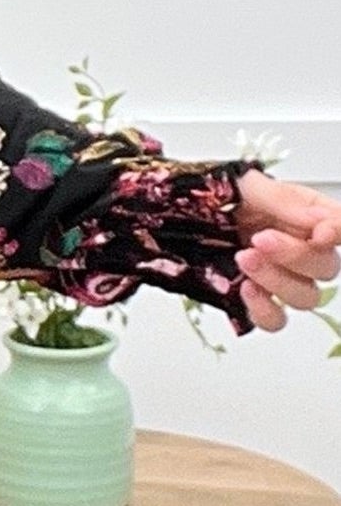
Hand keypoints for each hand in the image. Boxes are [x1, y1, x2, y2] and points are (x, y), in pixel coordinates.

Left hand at [233, 168, 340, 332]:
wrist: (180, 214)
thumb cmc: (220, 195)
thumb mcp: (246, 184)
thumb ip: (283, 200)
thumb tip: (319, 220)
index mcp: (307, 215)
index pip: (340, 227)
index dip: (338, 233)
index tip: (320, 233)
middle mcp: (302, 250)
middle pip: (326, 268)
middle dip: (295, 255)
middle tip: (260, 239)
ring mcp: (282, 278)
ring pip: (306, 298)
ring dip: (278, 282)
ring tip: (244, 258)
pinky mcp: (259, 300)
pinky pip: (275, 320)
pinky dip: (264, 310)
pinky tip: (245, 289)